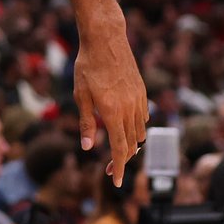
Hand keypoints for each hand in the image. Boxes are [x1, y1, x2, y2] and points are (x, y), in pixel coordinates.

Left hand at [73, 14, 148, 184]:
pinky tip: (125, 128)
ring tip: (116, 150)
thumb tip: (89, 147)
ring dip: (130, 145)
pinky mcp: (142, 92)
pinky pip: (143, 118)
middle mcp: (130, 109)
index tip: (115, 182)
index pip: (120, 149)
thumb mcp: (80, 95)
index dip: (118, 168)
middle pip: (132, 145)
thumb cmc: (87, 66)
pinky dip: (136, 128)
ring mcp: (139, 101)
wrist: (106, 40)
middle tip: (107, 169)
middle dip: (121, 160)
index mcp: (113, 112)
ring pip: (140, 133)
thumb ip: (86, 123)